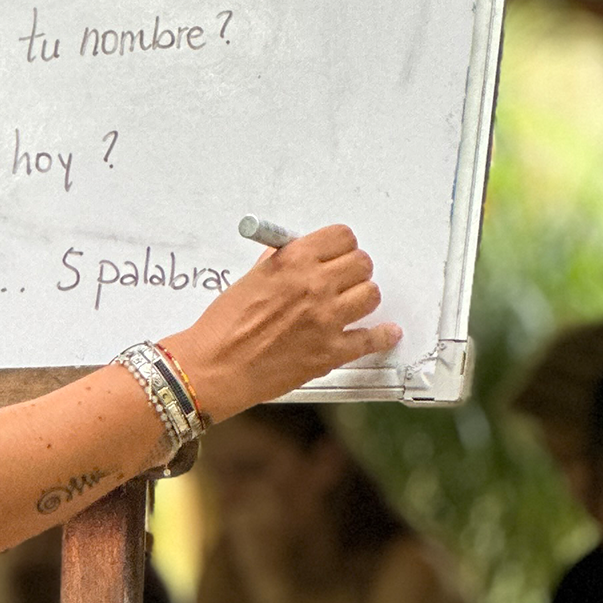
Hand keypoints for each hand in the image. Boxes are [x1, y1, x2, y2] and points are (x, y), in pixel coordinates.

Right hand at [159, 225, 399, 420]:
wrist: (217, 366)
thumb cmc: (224, 326)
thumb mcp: (249, 280)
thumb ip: (278, 264)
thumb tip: (296, 255)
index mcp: (292, 262)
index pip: (341, 237)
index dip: (341, 244)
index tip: (339, 250)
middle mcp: (315, 286)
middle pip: (362, 263)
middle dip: (354, 268)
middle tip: (346, 275)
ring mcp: (327, 320)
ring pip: (371, 295)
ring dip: (362, 296)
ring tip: (352, 301)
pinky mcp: (333, 351)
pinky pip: (372, 339)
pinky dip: (382, 335)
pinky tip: (386, 332)